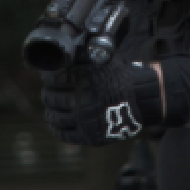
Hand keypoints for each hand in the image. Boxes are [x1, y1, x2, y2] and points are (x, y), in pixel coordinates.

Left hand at [43, 58, 159, 145]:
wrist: (141, 98)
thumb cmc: (119, 76)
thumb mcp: (102, 59)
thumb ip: (80, 55)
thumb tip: (59, 53)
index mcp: (84, 80)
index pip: (53, 79)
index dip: (47, 77)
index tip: (47, 77)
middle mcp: (83, 100)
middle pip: (51, 98)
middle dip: (48, 94)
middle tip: (48, 92)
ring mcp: (85, 120)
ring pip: (55, 117)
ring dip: (50, 111)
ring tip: (51, 107)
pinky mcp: (89, 136)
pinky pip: (64, 134)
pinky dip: (56, 128)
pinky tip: (55, 122)